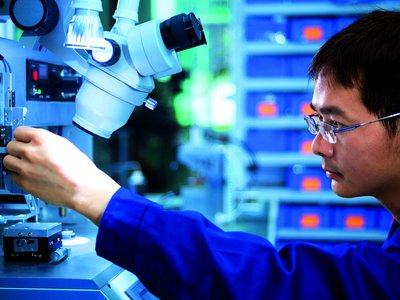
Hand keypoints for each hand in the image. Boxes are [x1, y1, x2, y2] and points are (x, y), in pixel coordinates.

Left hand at [3, 126, 120, 223]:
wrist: (83, 188)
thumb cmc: (79, 169)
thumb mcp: (65, 145)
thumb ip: (46, 142)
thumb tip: (36, 142)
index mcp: (42, 139)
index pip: (18, 131)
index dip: (22, 137)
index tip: (23, 140)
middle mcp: (31, 152)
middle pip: (10, 146)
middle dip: (18, 149)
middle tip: (25, 154)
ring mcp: (25, 168)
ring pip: (7, 160)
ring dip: (15, 161)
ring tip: (26, 165)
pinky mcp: (24, 183)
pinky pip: (12, 175)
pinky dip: (18, 174)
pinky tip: (29, 175)